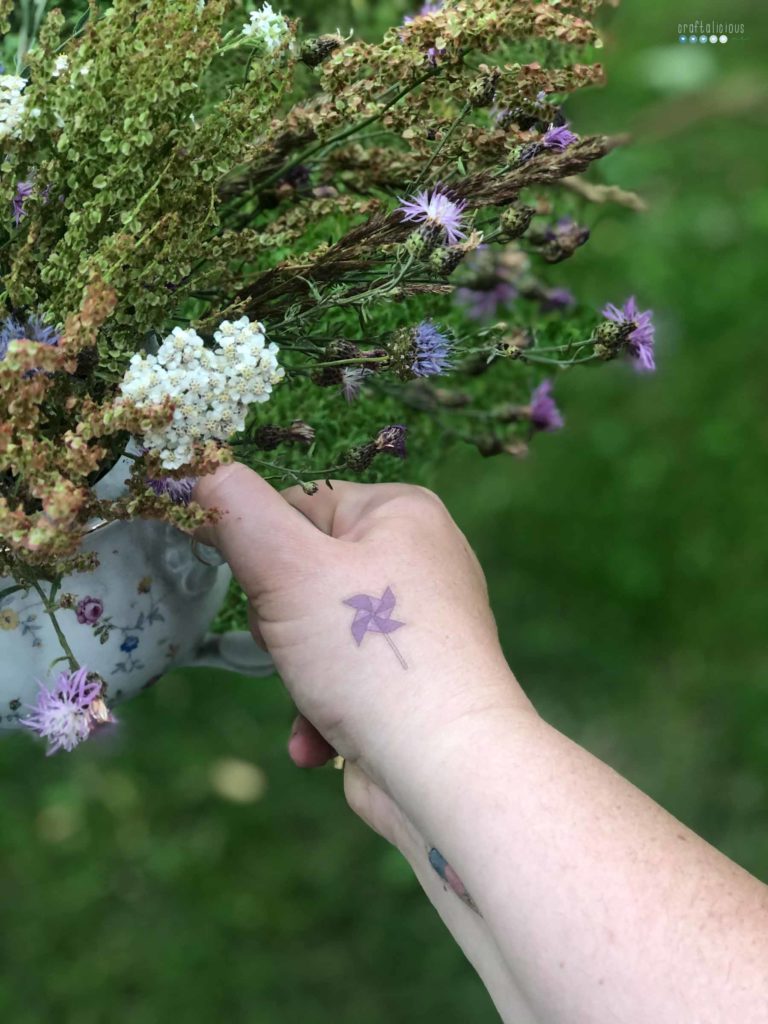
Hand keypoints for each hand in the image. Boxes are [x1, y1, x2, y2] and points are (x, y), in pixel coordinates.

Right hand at [193, 463, 528, 777]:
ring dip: (297, 676)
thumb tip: (199, 471)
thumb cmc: (368, 652)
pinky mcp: (413, 681)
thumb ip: (236, 511)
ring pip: (316, 632)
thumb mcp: (287, 566)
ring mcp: (421, 625)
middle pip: (304, 573)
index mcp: (402, 512)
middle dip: (282, 624)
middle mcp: (421, 559)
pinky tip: (322, 742)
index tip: (253, 586)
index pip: (300, 504)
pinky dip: (324, 710)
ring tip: (320, 698)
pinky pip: (346, 678)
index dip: (261, 547)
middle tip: (299, 646)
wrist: (447, 769)